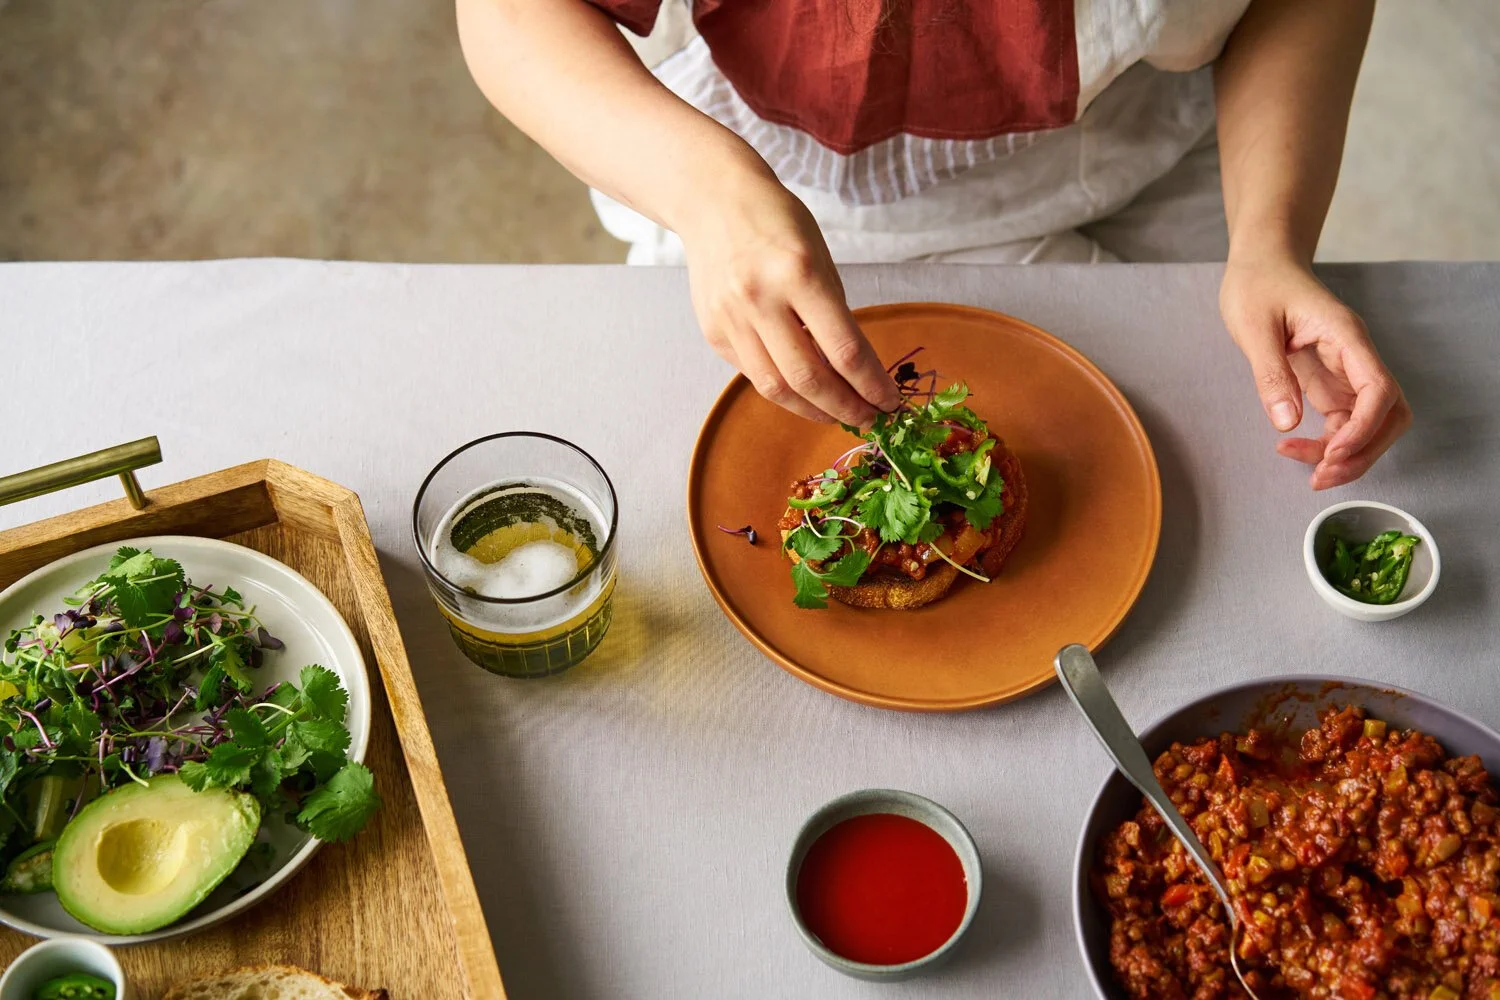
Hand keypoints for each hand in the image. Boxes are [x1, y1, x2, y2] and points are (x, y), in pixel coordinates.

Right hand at [677, 172, 901, 424]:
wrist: (713, 200)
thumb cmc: (777, 222)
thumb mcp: (819, 254)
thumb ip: (832, 311)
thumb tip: (853, 369)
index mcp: (800, 273)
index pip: (845, 349)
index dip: (872, 385)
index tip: (890, 401)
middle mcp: (761, 299)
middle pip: (810, 378)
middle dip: (846, 408)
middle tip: (869, 419)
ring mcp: (731, 318)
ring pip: (776, 387)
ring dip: (813, 410)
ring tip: (837, 415)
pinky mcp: (713, 331)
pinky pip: (752, 373)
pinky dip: (782, 388)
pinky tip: (802, 390)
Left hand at [1220, 256, 1410, 489]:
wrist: (1261, 264)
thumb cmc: (1258, 284)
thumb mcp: (1254, 327)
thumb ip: (1271, 374)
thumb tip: (1287, 422)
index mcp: (1345, 336)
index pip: (1378, 388)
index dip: (1363, 427)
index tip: (1333, 452)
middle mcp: (1354, 356)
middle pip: (1388, 413)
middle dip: (1363, 450)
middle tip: (1322, 475)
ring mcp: (1345, 371)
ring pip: (1369, 423)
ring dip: (1349, 453)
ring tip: (1311, 474)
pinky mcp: (1329, 381)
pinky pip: (1343, 420)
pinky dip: (1328, 442)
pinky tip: (1297, 450)